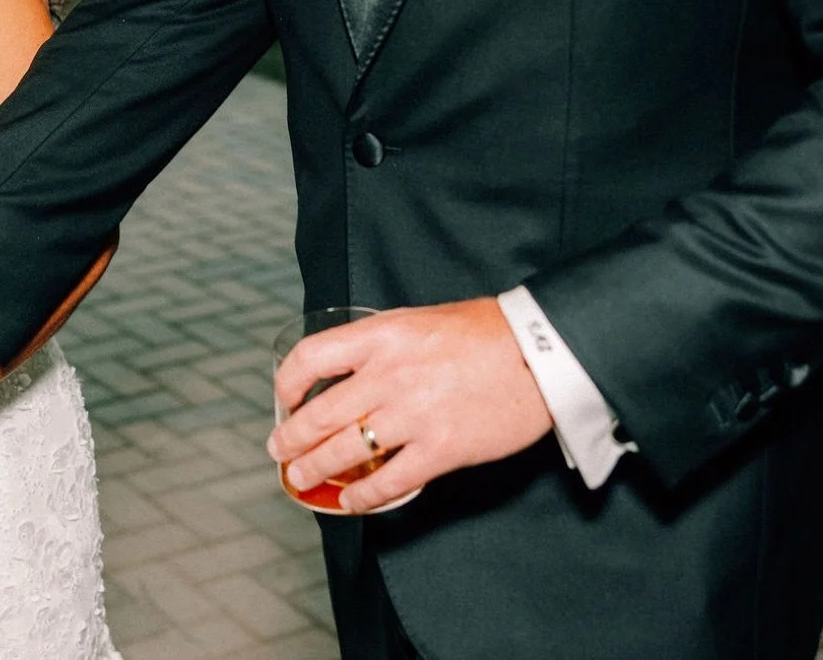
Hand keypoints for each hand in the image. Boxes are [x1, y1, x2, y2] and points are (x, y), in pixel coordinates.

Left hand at [266, 297, 552, 512]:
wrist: (543, 352)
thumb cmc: (484, 332)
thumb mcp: (418, 320)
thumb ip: (380, 345)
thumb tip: (347, 370)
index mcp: (381, 336)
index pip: (311, 358)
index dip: (287, 382)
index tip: (283, 398)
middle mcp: (388, 375)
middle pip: (319, 414)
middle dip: (291, 439)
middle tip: (280, 451)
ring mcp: (413, 414)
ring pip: (345, 452)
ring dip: (315, 470)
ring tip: (302, 479)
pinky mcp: (442, 449)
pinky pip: (390, 482)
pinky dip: (364, 497)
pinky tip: (352, 502)